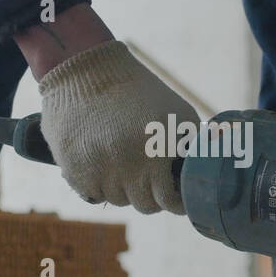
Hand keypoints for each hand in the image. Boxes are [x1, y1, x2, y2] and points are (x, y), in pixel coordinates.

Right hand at [37, 40, 197, 214]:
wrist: (86, 71)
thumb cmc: (138, 91)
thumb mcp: (177, 113)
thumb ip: (191, 146)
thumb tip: (201, 176)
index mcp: (157, 150)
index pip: (169, 201)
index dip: (175, 202)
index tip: (175, 198)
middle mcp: (129, 165)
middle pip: (144, 205)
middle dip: (150, 195)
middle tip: (149, 180)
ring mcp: (100, 171)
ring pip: (118, 200)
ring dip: (124, 188)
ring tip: (123, 163)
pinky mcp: (74, 171)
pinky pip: (93, 194)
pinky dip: (99, 184)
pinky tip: (101, 163)